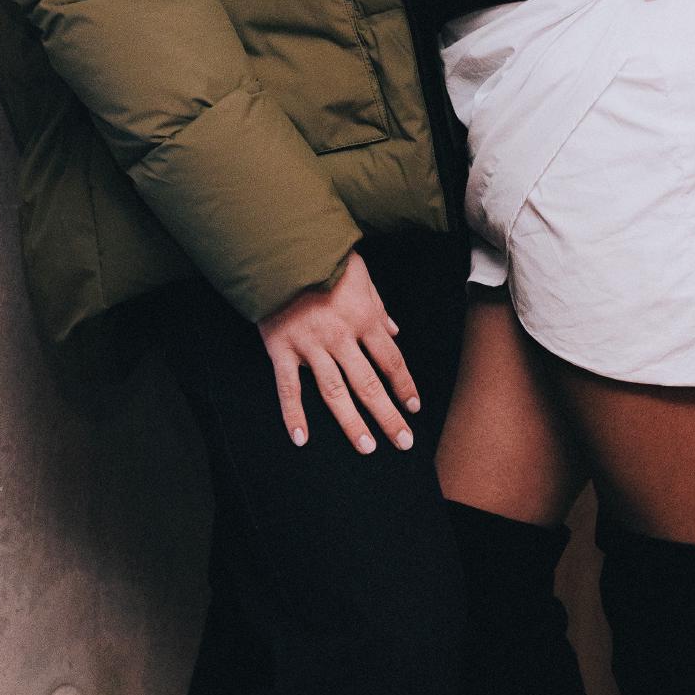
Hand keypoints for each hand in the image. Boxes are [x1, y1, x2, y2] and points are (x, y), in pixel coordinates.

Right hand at [258, 252, 421, 452]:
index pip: (390, 360)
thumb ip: (377, 306)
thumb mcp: (361, 275)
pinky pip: (288, 388)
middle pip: (368, 384)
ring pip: (334, 392)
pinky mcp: (281, 349)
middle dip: (388, 416)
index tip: (414, 408)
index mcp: (363, 317)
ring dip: (352, 423)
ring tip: (367, 447)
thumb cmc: (324, 257)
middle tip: (403, 442)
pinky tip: (301, 438)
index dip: (404, 386)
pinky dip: (293, 415)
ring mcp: (310, 345)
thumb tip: (393, 332)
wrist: (280, 247)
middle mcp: (340, 336)